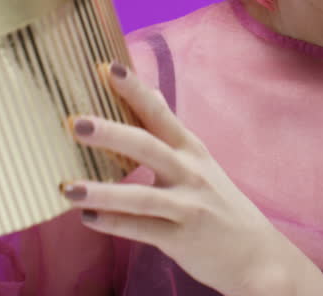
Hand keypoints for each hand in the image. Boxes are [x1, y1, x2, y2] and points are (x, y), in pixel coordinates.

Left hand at [61, 61, 301, 295]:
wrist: (254, 254)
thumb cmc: (217, 203)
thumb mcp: (200, 161)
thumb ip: (170, 132)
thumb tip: (148, 93)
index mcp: (191, 150)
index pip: (160, 114)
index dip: (135, 91)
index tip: (108, 68)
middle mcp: (190, 173)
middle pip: (148, 147)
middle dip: (112, 134)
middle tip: (76, 123)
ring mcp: (187, 207)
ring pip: (141, 196)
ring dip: (102, 192)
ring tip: (68, 187)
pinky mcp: (181, 238)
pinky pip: (142, 230)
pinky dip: (113, 224)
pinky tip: (87, 218)